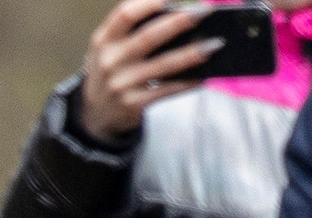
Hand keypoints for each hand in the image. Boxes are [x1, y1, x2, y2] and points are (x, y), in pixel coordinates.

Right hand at [79, 0, 221, 138]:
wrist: (95, 113)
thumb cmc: (113, 69)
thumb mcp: (110, 46)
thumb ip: (132, 29)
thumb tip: (178, 13)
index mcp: (104, 40)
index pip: (124, 15)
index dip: (148, 3)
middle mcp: (110, 61)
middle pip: (148, 37)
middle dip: (180, 22)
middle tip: (204, 11)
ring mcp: (121, 84)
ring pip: (163, 65)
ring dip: (192, 53)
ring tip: (215, 44)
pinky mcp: (133, 105)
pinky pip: (167, 91)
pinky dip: (187, 83)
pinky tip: (204, 75)